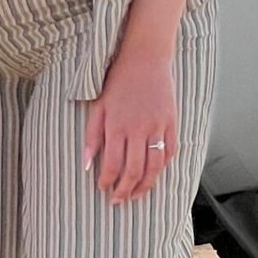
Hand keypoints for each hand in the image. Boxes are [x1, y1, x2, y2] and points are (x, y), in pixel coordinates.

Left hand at [82, 39, 178, 203]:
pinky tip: (154, 173)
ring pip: (154, 166)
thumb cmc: (118, 80)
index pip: (112, 164)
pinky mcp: (171, 122)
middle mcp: (138, 129)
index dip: (107, 181)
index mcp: (117, 125)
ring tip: (137, 194)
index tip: (103, 189)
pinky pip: (170, 152)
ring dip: (146, 185)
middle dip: (125, 190)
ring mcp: (157, 126)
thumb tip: (86, 164)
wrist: (145, 57)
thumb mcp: (98, 105)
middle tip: (119, 200)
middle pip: (134, 171)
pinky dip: (163, 166)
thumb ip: (92, 136)